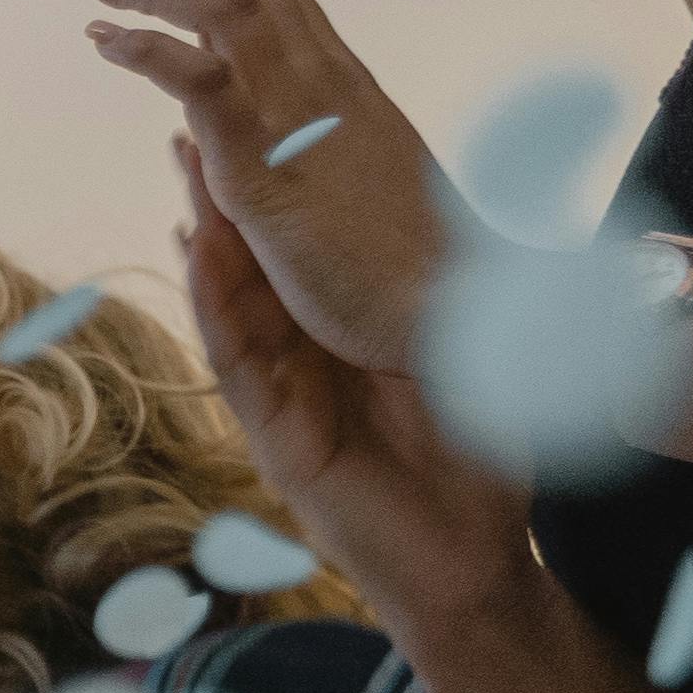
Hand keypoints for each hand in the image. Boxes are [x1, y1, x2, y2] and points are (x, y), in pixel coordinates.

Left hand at [85, 0, 457, 374]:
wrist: (451, 307)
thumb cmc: (404, 259)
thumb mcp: (351, 180)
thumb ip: (306, 142)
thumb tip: (240, 128)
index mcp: (344, 82)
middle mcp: (324, 80)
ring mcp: (296, 116)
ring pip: (222, 8)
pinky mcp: (263, 166)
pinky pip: (200, 82)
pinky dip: (145, 49)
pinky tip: (103, 40)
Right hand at [177, 140, 568, 683]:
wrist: (473, 573)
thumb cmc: (481, 477)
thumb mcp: (484, 372)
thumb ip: (471, 314)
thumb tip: (508, 236)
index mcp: (350, 345)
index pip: (309, 260)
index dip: (288, 195)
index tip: (275, 124)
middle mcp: (305, 367)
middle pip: (256, 269)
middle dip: (228, 196)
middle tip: (199, 119)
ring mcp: (283, 404)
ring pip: (232, 304)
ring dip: (206, 233)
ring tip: (185, 164)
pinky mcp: (277, 441)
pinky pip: (237, 362)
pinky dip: (215, 304)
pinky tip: (198, 250)